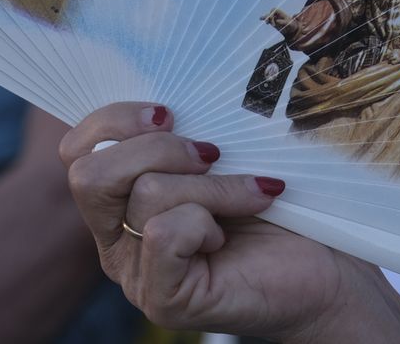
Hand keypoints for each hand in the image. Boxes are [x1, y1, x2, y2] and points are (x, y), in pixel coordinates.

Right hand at [60, 104, 399, 342]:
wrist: (323, 266)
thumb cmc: (272, 207)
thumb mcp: (215, 157)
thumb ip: (177, 132)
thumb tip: (164, 98)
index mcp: (118, 200)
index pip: (75, 149)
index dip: (114, 119)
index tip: (170, 110)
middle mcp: (114, 240)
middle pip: (90, 172)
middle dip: (157, 148)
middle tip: (211, 154)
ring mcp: (135, 273)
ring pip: (145, 195)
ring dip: (210, 186)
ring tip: (248, 196)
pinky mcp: (162, 300)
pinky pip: (165, 234)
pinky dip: (208, 221)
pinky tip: (230, 237)